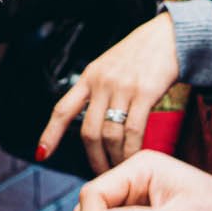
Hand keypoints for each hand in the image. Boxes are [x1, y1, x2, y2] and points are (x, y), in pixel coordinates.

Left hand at [38, 14, 180, 171]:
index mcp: (89, 76)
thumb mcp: (109, 65)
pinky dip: (132, 149)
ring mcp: (122, 87)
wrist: (170, 36)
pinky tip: (135, 157)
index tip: (41, 154)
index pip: (62, 109)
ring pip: (110, 134)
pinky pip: (134, 130)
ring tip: (119, 169)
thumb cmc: (141, 54)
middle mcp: (101, 82)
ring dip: (114, 158)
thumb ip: (98, 89)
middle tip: (100, 174)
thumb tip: (93, 121)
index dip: (50, 134)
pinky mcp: (145, 92)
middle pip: (88, 131)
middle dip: (93, 158)